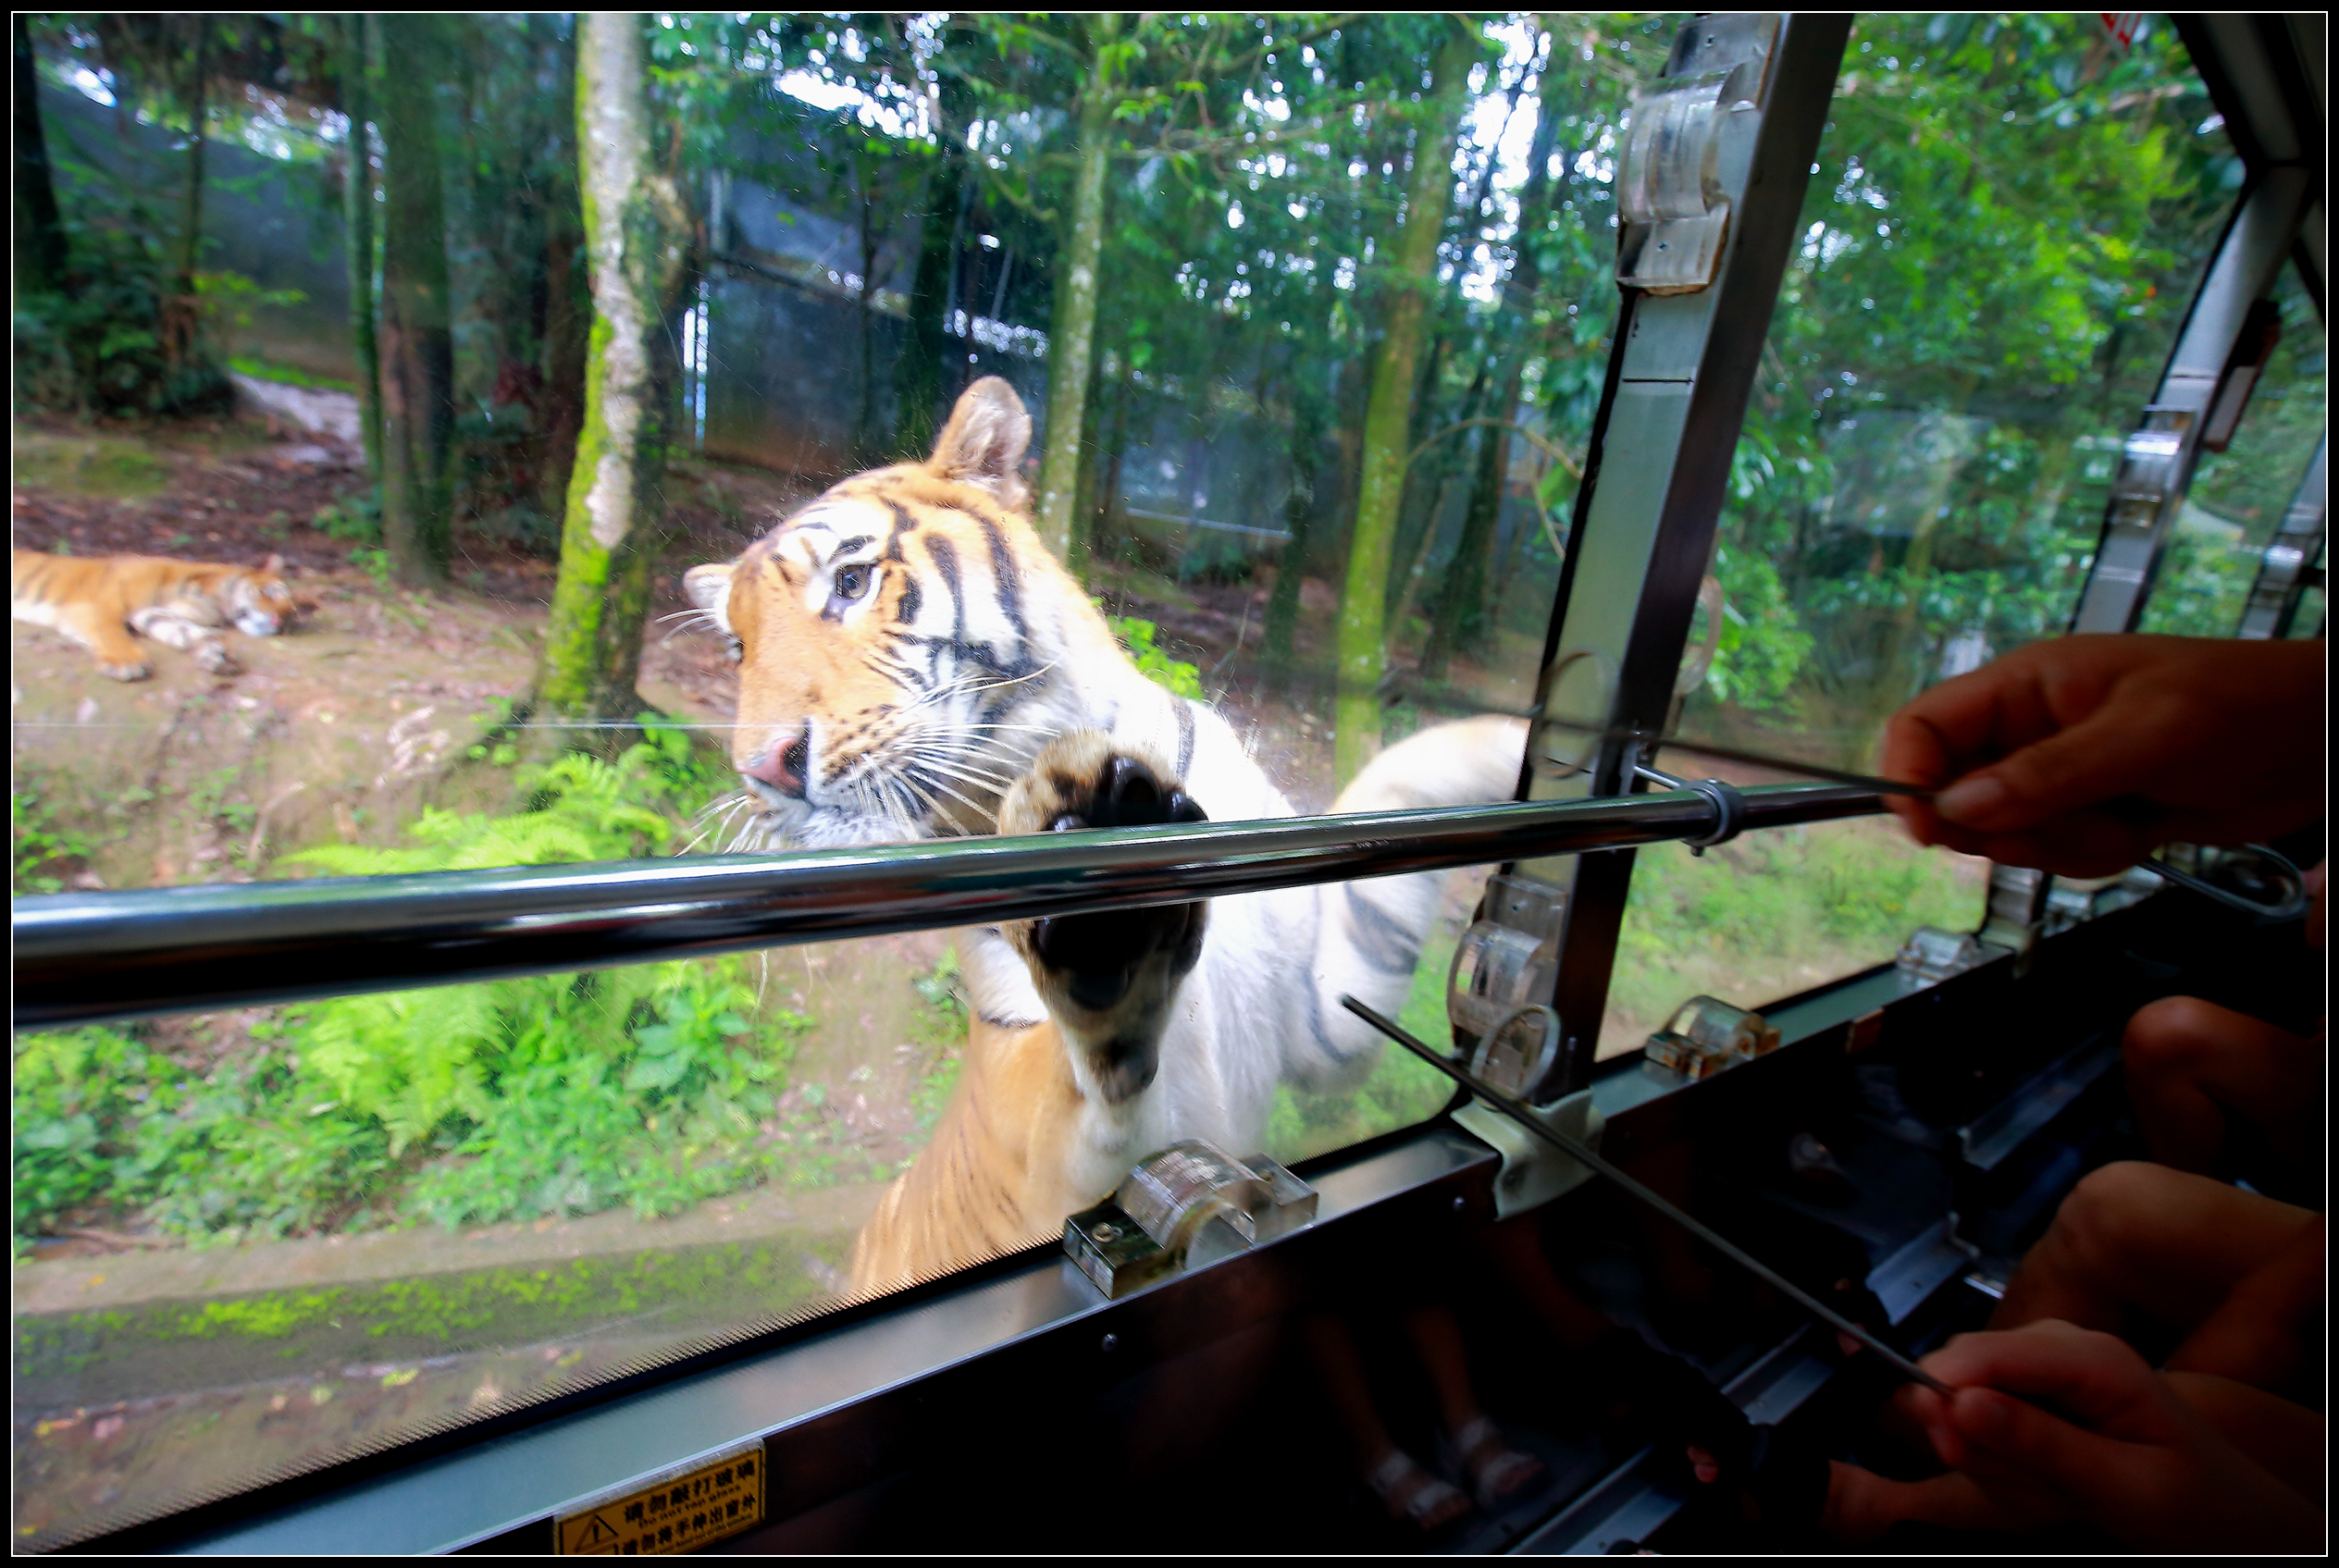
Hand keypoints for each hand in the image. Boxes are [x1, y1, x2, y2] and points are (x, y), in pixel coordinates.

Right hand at [1879, 635, 2323, 875]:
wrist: (2317, 742)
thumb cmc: (2238, 706)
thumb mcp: (2143, 735)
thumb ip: (2048, 774)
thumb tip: (1955, 807)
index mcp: (2026, 686)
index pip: (1925, 725)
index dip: (1909, 776)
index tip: (1930, 830)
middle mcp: (2030, 730)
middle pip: (1957, 792)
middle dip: (2008, 826)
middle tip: (2073, 821)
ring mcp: (2061, 775)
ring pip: (2008, 833)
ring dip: (2063, 845)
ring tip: (2128, 817)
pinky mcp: (2092, 812)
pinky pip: (2056, 853)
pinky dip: (2094, 855)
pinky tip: (2144, 829)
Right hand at [1896, 1320, 2322, 1550]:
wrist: (2230, 1514)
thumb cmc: (2197, 1500)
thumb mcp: (2123, 1485)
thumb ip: (2040, 1444)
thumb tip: (1957, 1404)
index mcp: (2091, 1357)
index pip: (1982, 1352)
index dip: (1944, 1394)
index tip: (1950, 1449)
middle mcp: (2060, 1347)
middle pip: (1962, 1376)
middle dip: (1981, 1445)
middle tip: (2039, 1492)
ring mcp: (2043, 1367)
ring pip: (1963, 1409)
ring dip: (1997, 1466)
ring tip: (2060, 1493)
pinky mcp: (2032, 1391)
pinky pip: (1979, 1427)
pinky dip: (2003, 1468)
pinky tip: (2052, 1486)